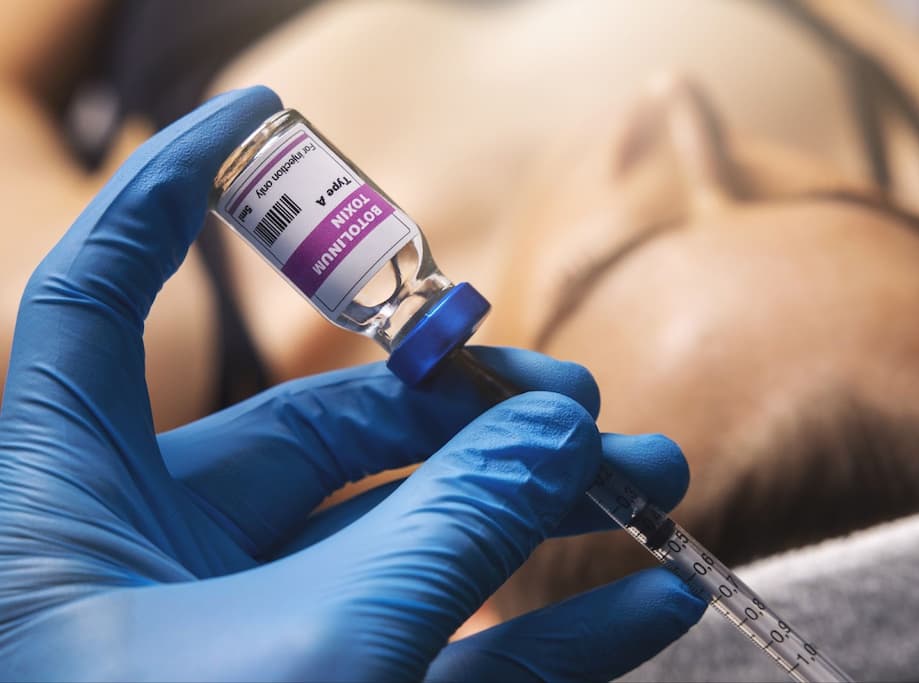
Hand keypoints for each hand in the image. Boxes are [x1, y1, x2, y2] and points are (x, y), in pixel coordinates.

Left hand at [0, 87, 703, 680]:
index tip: (265, 116)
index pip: (104, 294)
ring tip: (651, 486)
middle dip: (468, 412)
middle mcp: (160, 554)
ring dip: (532, 514)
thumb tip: (561, 429)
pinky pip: (446, 648)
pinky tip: (643, 598)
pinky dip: (542, 629)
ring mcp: (253, 634)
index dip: (174, 193)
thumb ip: (441, 529)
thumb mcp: (318, 651)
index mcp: (76, 508)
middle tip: (584, 408)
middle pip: (328, 430)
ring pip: (406, 538)